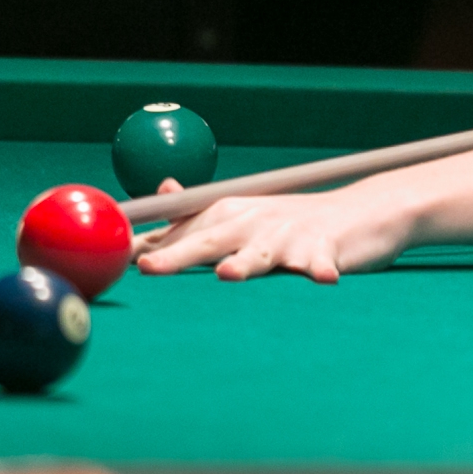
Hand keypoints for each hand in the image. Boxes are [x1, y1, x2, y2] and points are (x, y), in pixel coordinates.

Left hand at [131, 180, 413, 283]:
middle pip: (210, 241)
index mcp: (228, 214)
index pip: (180, 232)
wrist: (360, 213)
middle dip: (179, 256)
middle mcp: (254, 222)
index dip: (147, 249)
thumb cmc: (292, 223)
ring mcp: (290, 237)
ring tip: (228, 275)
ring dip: (246, 263)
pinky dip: (321, 270)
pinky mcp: (326, 250)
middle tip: (149, 270)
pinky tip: (324, 279)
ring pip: (262, 253)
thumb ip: (197, 215)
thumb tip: (158, 194)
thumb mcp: (243, 214)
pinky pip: (321, 263)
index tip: (112, 265)